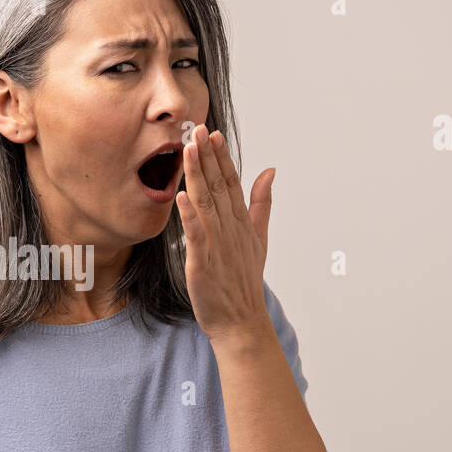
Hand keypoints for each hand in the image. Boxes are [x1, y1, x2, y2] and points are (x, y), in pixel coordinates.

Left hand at [175, 123, 276, 350]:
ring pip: (206, 204)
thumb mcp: (258, 238)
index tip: (214, 134)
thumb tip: (269, 170)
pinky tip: (182, 196)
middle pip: (218, 187)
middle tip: (198, 130)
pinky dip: (190, 217)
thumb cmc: (244, 281)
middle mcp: (231, 230)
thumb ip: (261, 203)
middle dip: (208, 158)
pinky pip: (196, 236)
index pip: (231, 183)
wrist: (240, 321)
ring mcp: (218, 246)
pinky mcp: (203, 264)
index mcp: (241, 223)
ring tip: (188, 151)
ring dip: (198, 176)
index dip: (222, 158)